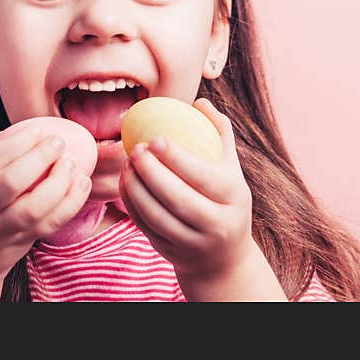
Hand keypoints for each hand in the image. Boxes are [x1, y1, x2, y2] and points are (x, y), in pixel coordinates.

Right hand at [0, 127, 91, 293]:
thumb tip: (32, 127)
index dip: (19, 142)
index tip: (40, 129)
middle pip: (10, 182)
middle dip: (39, 158)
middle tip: (59, 142)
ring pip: (31, 209)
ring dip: (58, 184)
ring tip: (72, 164)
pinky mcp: (18, 244)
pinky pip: (47, 224)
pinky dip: (69, 204)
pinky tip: (82, 183)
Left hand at [118, 98, 253, 297]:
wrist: (225, 258)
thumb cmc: (225, 198)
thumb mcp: (231, 167)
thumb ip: (219, 132)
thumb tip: (200, 101)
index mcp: (234, 197)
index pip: (203, 176)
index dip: (177, 158)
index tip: (155, 139)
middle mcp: (218, 224)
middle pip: (179, 199)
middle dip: (152, 173)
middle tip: (134, 149)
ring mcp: (194, 244)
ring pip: (158, 217)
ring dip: (136, 190)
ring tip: (126, 165)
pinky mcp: (173, 255)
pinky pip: (147, 229)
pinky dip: (132, 206)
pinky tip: (125, 184)